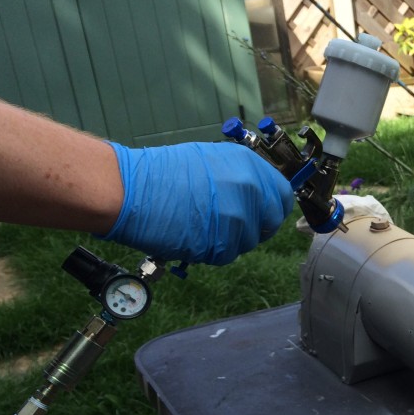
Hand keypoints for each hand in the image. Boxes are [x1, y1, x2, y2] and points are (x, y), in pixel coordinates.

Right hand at [101, 142, 293, 265]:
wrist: (131, 191)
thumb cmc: (163, 172)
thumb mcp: (212, 160)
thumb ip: (241, 177)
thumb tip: (258, 193)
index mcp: (250, 167)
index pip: (282, 196)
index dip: (272, 206)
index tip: (264, 212)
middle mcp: (251, 193)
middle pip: (270, 223)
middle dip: (256, 226)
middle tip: (232, 223)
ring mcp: (237, 221)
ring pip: (247, 242)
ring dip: (231, 239)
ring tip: (202, 225)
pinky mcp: (221, 246)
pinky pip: (226, 254)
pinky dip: (212, 250)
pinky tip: (193, 235)